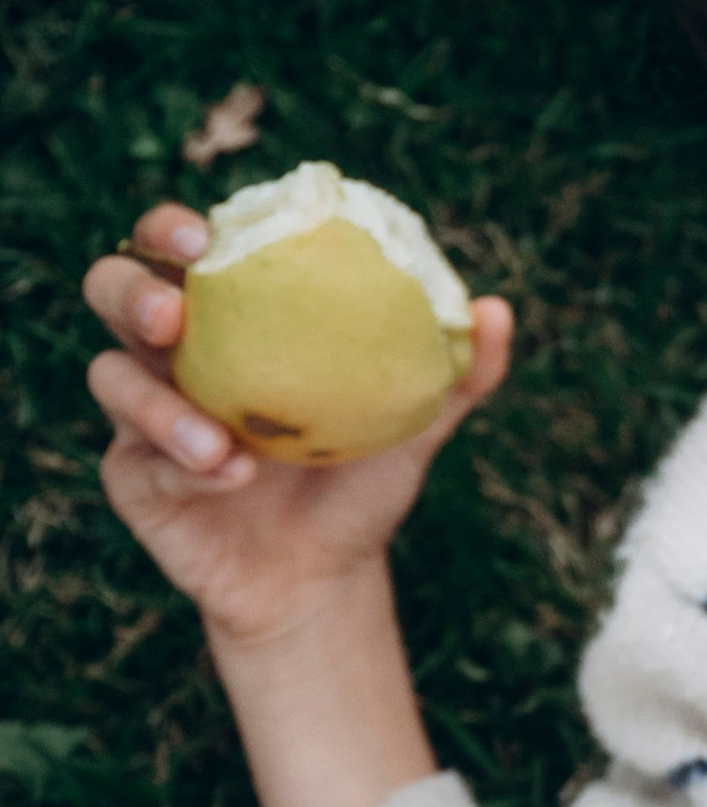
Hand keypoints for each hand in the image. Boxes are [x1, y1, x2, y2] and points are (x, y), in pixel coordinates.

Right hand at [86, 199, 513, 653]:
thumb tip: (496, 310)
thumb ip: (456, 372)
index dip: (174, 228)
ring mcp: (142, 413)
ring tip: (219, 443)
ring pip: (110, 375)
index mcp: (229, 316)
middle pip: (112, 287)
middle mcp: (173, 353)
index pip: (181, 247)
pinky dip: (182, 464)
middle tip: (174, 316)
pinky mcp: (131, 476)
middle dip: (133, 291)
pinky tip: (232, 476)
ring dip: (158, 402)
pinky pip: (137, 458)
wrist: (325, 579)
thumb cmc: (359, 485)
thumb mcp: (414, 429)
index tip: (204, 236)